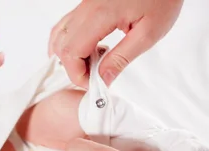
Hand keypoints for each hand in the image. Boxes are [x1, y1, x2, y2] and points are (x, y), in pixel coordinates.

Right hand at [49, 0, 183, 86]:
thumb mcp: (148, 33)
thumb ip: (121, 58)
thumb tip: (103, 79)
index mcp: (100, 15)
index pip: (72, 53)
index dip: (77, 74)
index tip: (93, 83)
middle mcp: (86, 8)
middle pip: (62, 46)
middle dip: (73, 68)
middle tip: (94, 76)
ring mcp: (84, 5)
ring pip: (60, 35)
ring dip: (69, 55)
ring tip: (92, 64)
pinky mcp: (87, 4)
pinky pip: (66, 26)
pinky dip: (69, 42)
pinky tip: (86, 50)